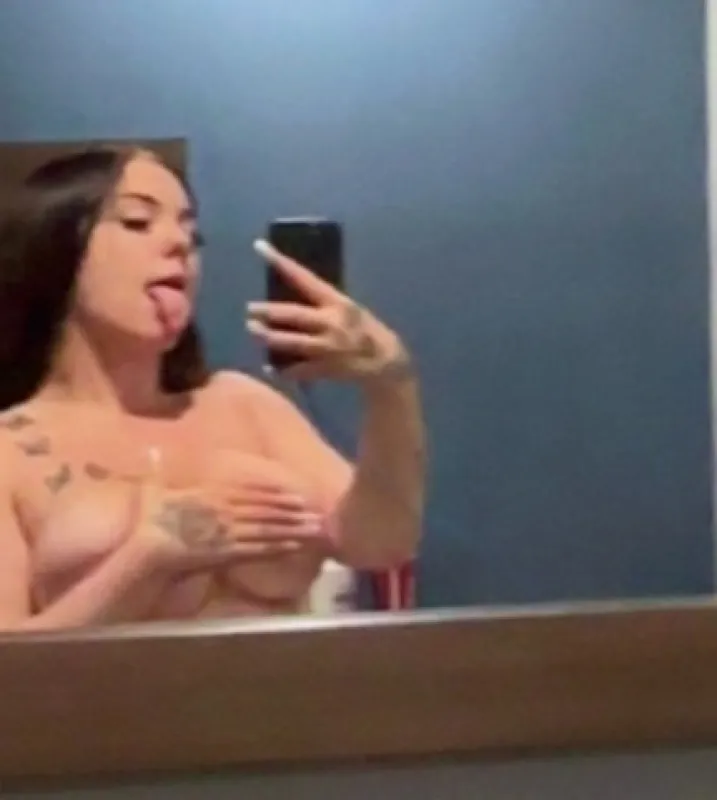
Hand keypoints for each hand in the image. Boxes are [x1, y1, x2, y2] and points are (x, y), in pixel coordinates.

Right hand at [130, 448, 324, 575]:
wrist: (148, 545)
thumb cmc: (149, 518)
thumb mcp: (154, 488)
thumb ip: (159, 471)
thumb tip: (151, 451)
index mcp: (214, 492)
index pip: (252, 491)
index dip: (277, 493)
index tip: (297, 493)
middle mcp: (227, 510)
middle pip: (266, 509)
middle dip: (293, 511)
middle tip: (317, 511)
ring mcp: (229, 532)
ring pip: (267, 529)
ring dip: (292, 529)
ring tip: (314, 529)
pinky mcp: (226, 553)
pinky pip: (256, 550)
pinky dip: (277, 548)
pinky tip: (294, 547)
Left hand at [247, 239, 414, 383]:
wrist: (385, 361)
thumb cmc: (364, 328)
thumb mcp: (348, 308)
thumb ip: (322, 303)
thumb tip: (290, 291)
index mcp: (337, 302)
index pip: (304, 277)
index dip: (280, 262)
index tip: (260, 247)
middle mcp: (331, 323)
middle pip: (294, 315)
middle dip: (269, 312)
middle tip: (249, 309)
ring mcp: (328, 348)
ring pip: (292, 343)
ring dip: (269, 338)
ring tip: (253, 331)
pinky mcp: (326, 369)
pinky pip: (299, 370)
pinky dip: (282, 371)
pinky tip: (269, 369)